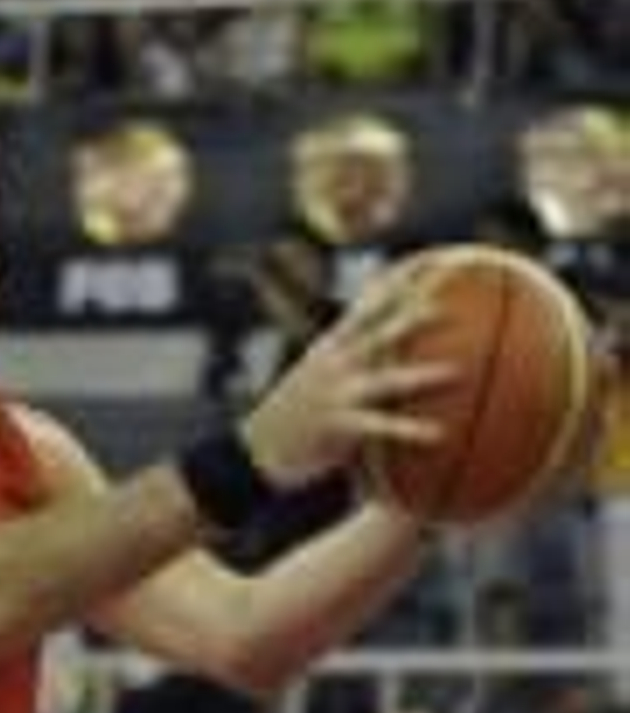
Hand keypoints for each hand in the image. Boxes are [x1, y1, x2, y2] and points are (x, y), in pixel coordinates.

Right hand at [242, 270, 453, 487]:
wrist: (254, 449)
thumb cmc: (295, 415)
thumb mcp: (315, 376)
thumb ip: (349, 361)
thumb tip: (388, 351)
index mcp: (332, 347)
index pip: (369, 305)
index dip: (399, 283)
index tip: (432, 263)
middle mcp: (335, 363)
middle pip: (382, 330)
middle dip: (416, 312)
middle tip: (455, 301)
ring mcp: (335, 393)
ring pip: (386, 378)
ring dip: (423, 375)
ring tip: (458, 371)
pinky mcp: (336, 425)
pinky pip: (380, 426)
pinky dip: (410, 430)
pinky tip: (438, 434)